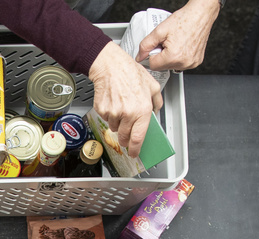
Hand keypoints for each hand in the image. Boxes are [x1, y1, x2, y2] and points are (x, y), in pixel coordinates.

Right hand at [88, 42, 163, 157]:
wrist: (110, 65)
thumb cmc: (129, 72)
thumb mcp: (152, 84)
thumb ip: (156, 100)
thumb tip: (156, 110)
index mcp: (142, 109)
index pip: (138, 137)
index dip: (136, 148)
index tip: (135, 152)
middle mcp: (128, 113)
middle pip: (125, 137)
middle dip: (126, 138)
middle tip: (127, 132)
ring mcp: (113, 113)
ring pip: (115, 128)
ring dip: (118, 123)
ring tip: (121, 106)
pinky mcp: (102, 110)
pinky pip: (106, 119)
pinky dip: (109, 114)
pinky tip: (113, 102)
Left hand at [137, 0, 219, 71]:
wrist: (200, 14)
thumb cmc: (184, 20)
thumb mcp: (159, 30)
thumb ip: (146, 45)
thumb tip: (139, 57)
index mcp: (173, 56)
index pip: (153, 65)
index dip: (152, 54)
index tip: (157, 46)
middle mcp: (184, 63)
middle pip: (162, 67)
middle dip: (161, 56)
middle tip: (167, 42)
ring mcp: (191, 64)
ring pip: (171, 66)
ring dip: (170, 57)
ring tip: (176, 43)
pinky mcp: (196, 62)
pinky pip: (181, 64)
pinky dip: (179, 57)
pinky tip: (182, 46)